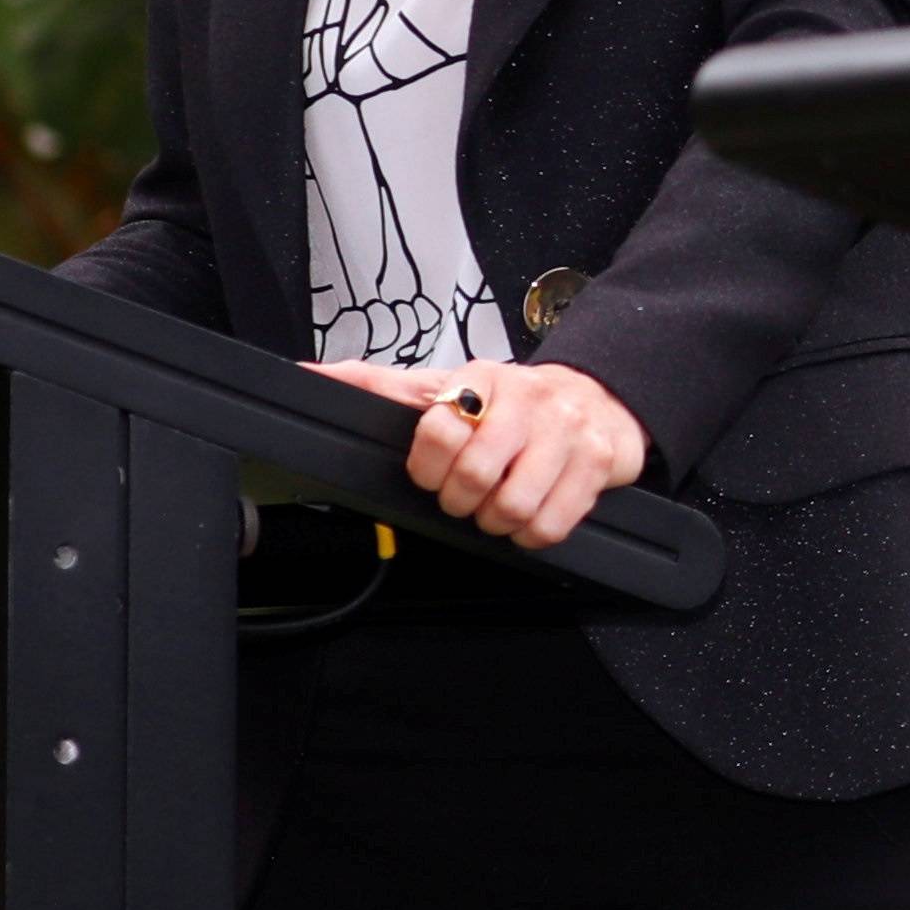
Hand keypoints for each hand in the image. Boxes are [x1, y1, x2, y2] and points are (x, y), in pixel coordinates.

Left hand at [299, 356, 649, 550]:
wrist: (598, 401)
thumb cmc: (510, 404)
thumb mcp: (443, 388)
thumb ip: (377, 386)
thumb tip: (311, 375)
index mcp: (478, 380)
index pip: (436, 432)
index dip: (428, 469)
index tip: (433, 474)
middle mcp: (525, 398)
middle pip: (475, 476)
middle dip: (462, 501)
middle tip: (468, 496)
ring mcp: (565, 430)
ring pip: (513, 506)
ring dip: (498, 521)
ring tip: (500, 504)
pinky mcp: (598, 462)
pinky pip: (552, 525)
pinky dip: (532, 534)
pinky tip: (531, 514)